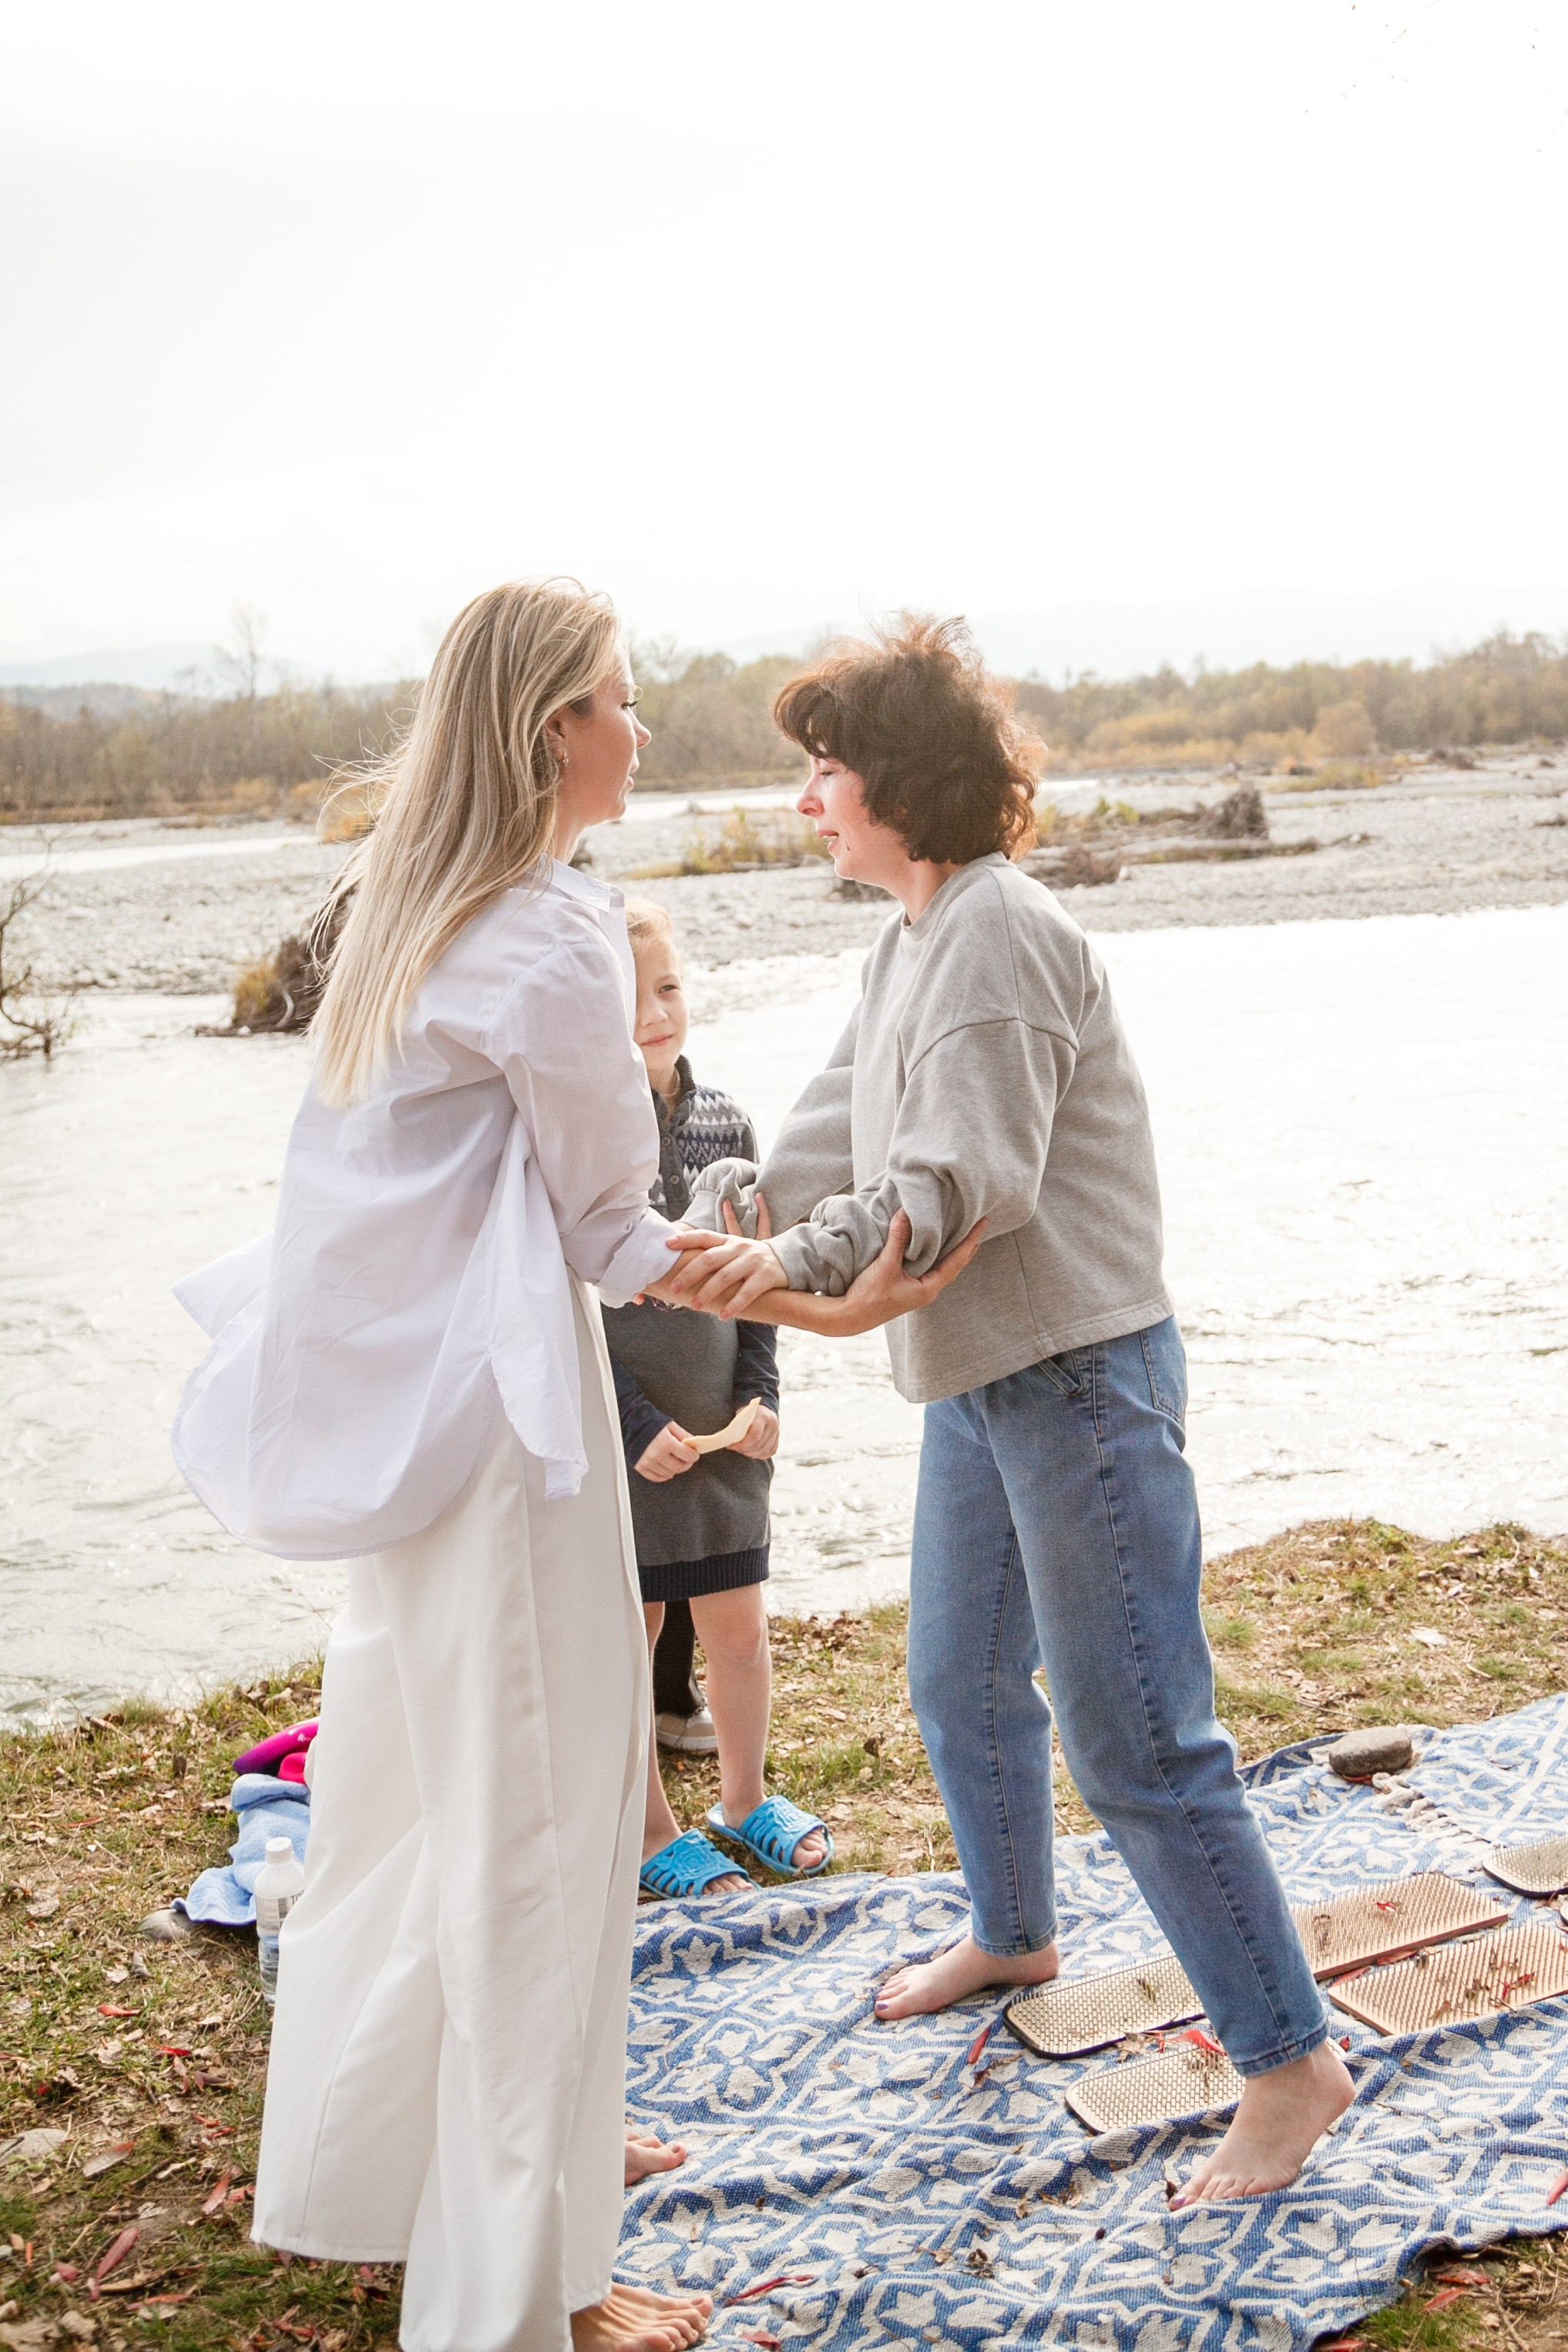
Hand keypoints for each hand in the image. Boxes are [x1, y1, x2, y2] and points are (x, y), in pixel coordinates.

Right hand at [634, 1423, 700, 1481]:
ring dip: (675, 1469)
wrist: (632, 1423)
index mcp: (666, 1443)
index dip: (694, 1455)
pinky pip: (656, 1477)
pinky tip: (667, 1470)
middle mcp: (656, 1454)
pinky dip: (664, 1475)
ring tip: (675, 1460)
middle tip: (687, 1458)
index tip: (694, 1454)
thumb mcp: (671, 1425)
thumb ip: (684, 1436)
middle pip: (680, 1467)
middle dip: (687, 1463)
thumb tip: (694, 1445)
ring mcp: (648, 1462)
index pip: (688, 1456)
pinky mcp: (640, 1467)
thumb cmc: (651, 1422)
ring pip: (669, 1473)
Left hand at [651, 1193, 785, 1318]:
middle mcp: (738, 1247)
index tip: (666, 1244)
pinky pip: (747, 1292)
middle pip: (710, 1258)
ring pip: (726, 1276)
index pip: (703, 1236)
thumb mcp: (732, 1250)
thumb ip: (710, 1252)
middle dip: (689, 1274)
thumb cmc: (748, 1259)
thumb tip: (678, 1261)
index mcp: (727, 1240)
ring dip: (708, 1292)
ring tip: (695, 1305)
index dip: (685, 1239)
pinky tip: (723, 1315)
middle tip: (673, 1288)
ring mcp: (752, 1260)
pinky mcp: (766, 1276)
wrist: (785, 1259)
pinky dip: (734, 1305)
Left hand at [728, 1402, 778, 1459]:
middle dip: (745, 1450)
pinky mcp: (778, 1437)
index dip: (743, 1444)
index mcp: (763, 1417)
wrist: (762, 1407)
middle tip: (736, 1449)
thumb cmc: (748, 1412)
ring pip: (765, 1450)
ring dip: (752, 1454)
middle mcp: (772, 1424)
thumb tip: (731, 1442)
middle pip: (759, 1444)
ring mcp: (777, 1431)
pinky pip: (771, 1451)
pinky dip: (761, 1455)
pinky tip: (752, 1454)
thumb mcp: (742, 1415)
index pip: (755, 1435)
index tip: (732, 1446)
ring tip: (742, 1452)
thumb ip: (739, 1428)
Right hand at [763, 1209, 986, 1337]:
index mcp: (928, 1288)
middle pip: (954, 1265)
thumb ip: (897, 1239)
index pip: (957, 1261)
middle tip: (979, 1226)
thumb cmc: (869, 1295)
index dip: (970, 1241)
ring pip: (942, 1267)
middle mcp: (927, 1291)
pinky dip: (936, 1254)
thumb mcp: (885, 1265)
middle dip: (967, 1246)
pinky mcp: (907, 1288)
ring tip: (963, 1234)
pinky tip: (934, 1246)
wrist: (849, 1316)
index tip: (983, 1224)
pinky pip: (929, 1267)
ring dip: (953, 1250)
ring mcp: (917, 1290)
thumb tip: (905, 1213)